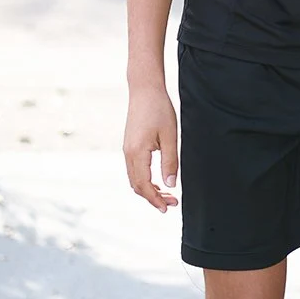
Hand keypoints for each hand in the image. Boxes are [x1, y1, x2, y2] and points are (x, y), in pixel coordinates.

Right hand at [123, 87, 178, 211]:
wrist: (144, 90)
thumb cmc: (159, 110)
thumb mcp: (169, 137)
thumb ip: (170, 162)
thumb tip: (170, 185)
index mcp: (137, 153)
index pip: (144, 185)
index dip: (155, 199)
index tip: (168, 208)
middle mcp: (128, 153)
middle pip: (137, 186)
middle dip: (153, 198)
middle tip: (172, 203)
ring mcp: (127, 149)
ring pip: (134, 179)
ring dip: (149, 189)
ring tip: (167, 194)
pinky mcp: (129, 145)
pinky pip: (134, 170)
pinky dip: (144, 180)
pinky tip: (158, 180)